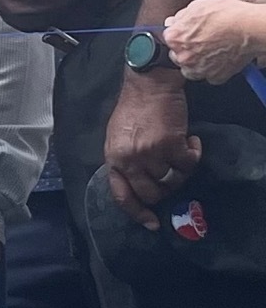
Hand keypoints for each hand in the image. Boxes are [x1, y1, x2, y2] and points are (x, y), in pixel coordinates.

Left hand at [103, 73, 200, 229]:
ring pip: (172, 180)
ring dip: (182, 170)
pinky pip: (189, 164)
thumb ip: (124, 160)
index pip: (121, 195)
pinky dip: (194, 155)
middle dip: (165, 189)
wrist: (149, 84)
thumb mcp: (117, 138)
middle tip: (172, 174)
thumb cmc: (133, 109)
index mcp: (113, 159)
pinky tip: (191, 141)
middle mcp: (129, 160)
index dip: (137, 212)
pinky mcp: (171, 145)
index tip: (151, 223)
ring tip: (181, 152)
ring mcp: (150, 154)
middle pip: (151, 194)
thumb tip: (138, 182)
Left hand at [162, 0, 265, 83]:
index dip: (180, 34)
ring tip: (211, 51)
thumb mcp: (199, 5)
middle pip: (178, 55)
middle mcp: (183, 56)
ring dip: (198, 62)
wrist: (251, 28)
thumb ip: (182, 16)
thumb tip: (174, 20)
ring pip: (191, 69)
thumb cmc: (229, 14)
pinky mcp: (214, 77)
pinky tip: (221, 58)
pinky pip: (209, 76)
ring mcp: (198, 69)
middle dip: (187, 50)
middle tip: (202, 42)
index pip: (169, 38)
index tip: (189, 33)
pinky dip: (214, 69)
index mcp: (174, 37)